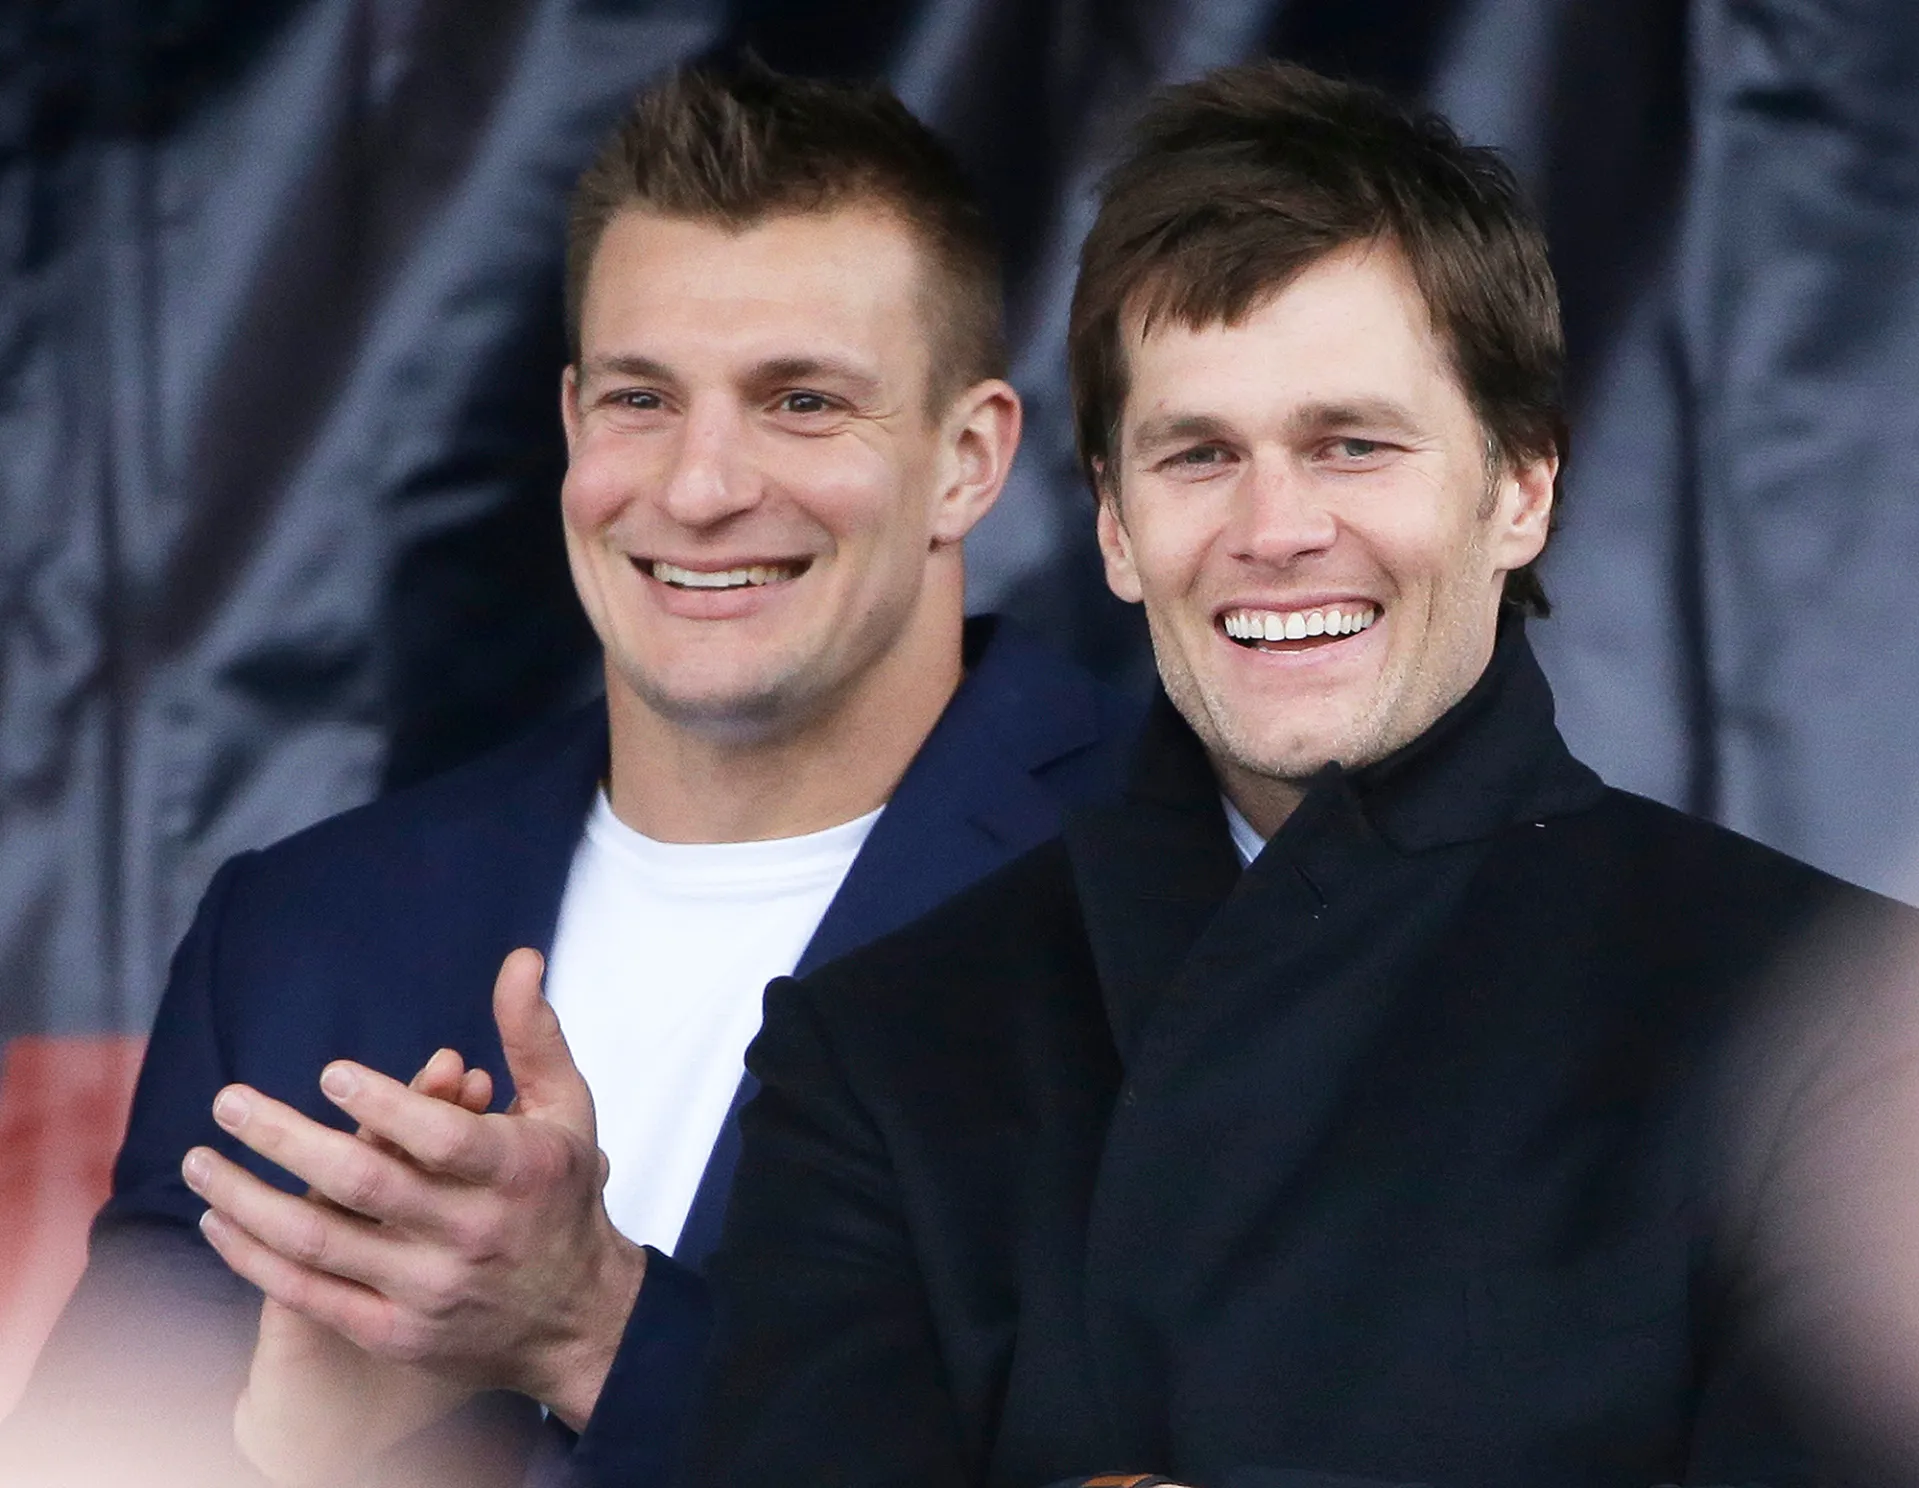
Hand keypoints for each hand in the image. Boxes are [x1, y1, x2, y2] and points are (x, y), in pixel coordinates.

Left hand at [184, 948, 646, 1429]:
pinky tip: (219, 1221)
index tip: (329, 1073)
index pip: (444, 1138)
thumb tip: (518, 958)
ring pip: (321, 1243)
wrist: (576, 1317)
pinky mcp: (397, 1333)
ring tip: (200, 1160)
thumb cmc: (561, 1192)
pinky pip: (310, 1296)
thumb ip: (532, 1034)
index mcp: (518, 1170)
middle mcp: (474, 1233)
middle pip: (366, 1185)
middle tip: (228, 1102)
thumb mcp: (565, 1109)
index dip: (386, 1105)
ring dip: (248, 1200)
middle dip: (287, 1140)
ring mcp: (432, 1289)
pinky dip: (256, 1259)